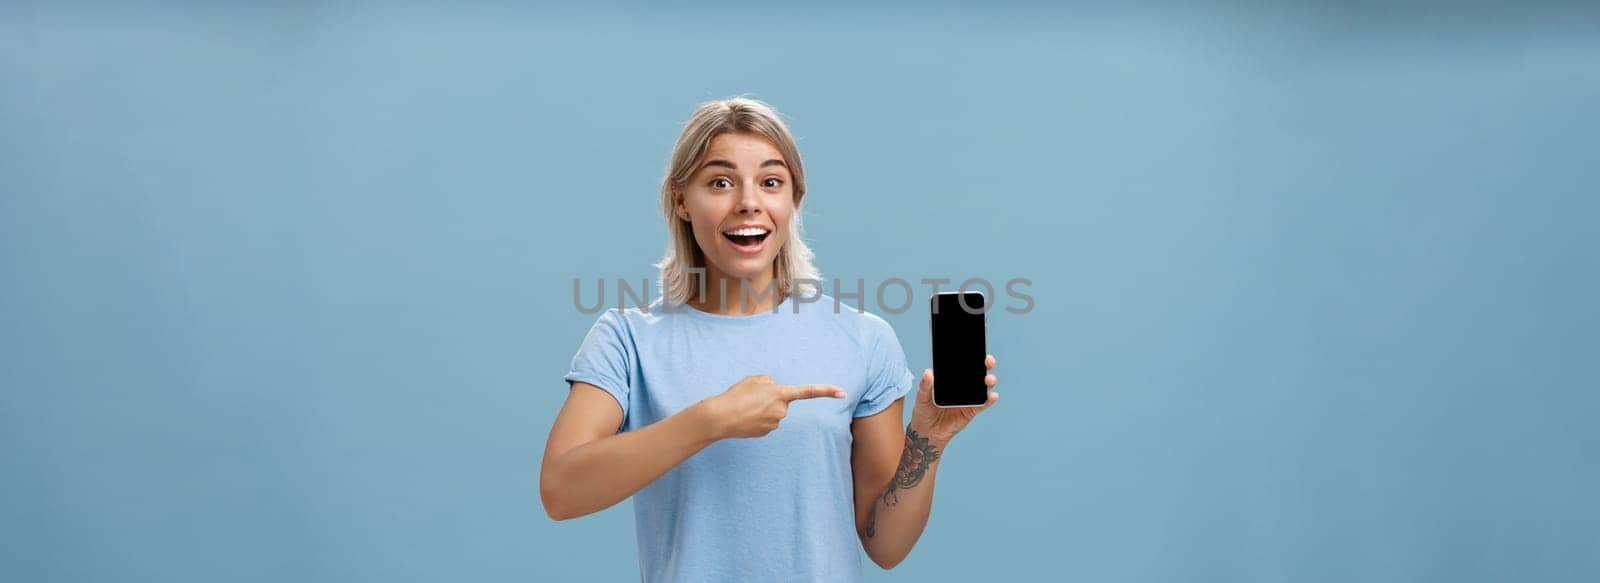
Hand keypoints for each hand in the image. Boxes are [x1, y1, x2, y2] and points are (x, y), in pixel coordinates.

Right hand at [701, 374, 845, 438]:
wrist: (720, 416)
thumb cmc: (736, 395)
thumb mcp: (754, 379)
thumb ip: (770, 382)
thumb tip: (775, 393)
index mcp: (780, 393)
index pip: (808, 392)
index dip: (826, 391)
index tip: (842, 393)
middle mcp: (781, 410)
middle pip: (781, 401)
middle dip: (770, 398)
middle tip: (750, 398)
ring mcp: (775, 423)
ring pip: (773, 412)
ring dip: (762, 408)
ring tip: (745, 407)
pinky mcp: (767, 432)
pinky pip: (766, 421)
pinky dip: (758, 418)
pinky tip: (746, 417)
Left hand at [907, 354, 998, 445]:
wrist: (927, 433)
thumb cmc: (923, 412)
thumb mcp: (921, 398)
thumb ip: (925, 386)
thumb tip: (928, 372)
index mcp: (950, 380)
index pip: (963, 365)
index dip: (971, 356)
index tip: (976, 349)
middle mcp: (962, 387)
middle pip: (977, 373)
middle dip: (985, 365)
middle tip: (988, 361)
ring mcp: (968, 399)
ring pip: (982, 387)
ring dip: (989, 382)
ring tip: (988, 380)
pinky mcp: (971, 411)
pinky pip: (982, 404)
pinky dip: (988, 400)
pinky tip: (992, 396)